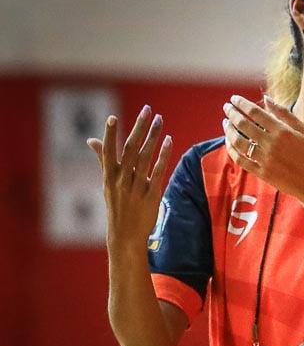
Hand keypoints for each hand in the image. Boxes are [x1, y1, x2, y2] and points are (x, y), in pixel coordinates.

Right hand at [87, 105, 172, 248]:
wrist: (126, 235)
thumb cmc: (117, 205)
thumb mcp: (107, 183)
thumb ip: (102, 160)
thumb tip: (91, 140)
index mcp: (109, 177)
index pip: (109, 152)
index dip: (110, 135)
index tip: (113, 117)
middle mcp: (121, 180)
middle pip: (130, 150)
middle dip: (139, 128)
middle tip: (148, 110)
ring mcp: (136, 188)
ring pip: (145, 158)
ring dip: (153, 137)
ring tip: (160, 120)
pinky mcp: (151, 195)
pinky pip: (158, 172)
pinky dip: (163, 155)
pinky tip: (169, 141)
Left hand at [222, 95, 303, 201]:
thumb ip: (284, 114)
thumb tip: (266, 99)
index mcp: (282, 131)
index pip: (255, 112)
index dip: (241, 103)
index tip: (234, 98)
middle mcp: (271, 144)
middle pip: (243, 124)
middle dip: (232, 113)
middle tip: (226, 107)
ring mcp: (265, 160)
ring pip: (238, 142)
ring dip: (228, 130)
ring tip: (226, 123)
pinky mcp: (261, 173)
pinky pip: (240, 160)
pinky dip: (231, 150)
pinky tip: (229, 142)